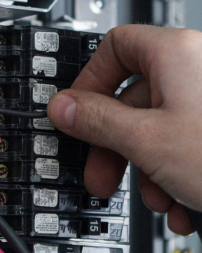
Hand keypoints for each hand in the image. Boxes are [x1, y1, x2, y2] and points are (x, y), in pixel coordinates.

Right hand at [47, 24, 201, 235]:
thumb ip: (96, 120)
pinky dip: (176, 176)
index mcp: (176, 53)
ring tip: (159, 200)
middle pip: (134, 99)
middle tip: (102, 176)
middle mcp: (197, 68)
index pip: (113, 47)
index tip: (77, 115)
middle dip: (116, 147)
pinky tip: (183, 205)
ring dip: (149, 171)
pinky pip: (186, 144)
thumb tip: (63, 107)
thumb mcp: (147, 141)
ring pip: (160, 129)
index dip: (88, 82)